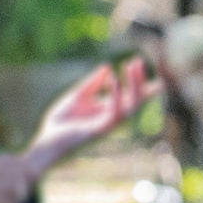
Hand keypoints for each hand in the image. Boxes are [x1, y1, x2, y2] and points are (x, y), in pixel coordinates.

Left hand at [26, 57, 148, 170]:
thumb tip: (107, 67)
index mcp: (108, 110)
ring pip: (130, 106)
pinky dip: (117, 96)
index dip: (144, 86)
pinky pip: (114, 113)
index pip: (131, 97)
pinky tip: (115, 80)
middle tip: (138, 61)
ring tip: (131, 65)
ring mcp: (107, 124)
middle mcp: (112, 118)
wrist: (46, 141)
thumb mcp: (78, 96)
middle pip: (135, 100)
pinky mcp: (99, 130)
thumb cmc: (61, 122)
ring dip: (133, 85)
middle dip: (139, 80)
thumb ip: (93, 83)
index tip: (156, 74)